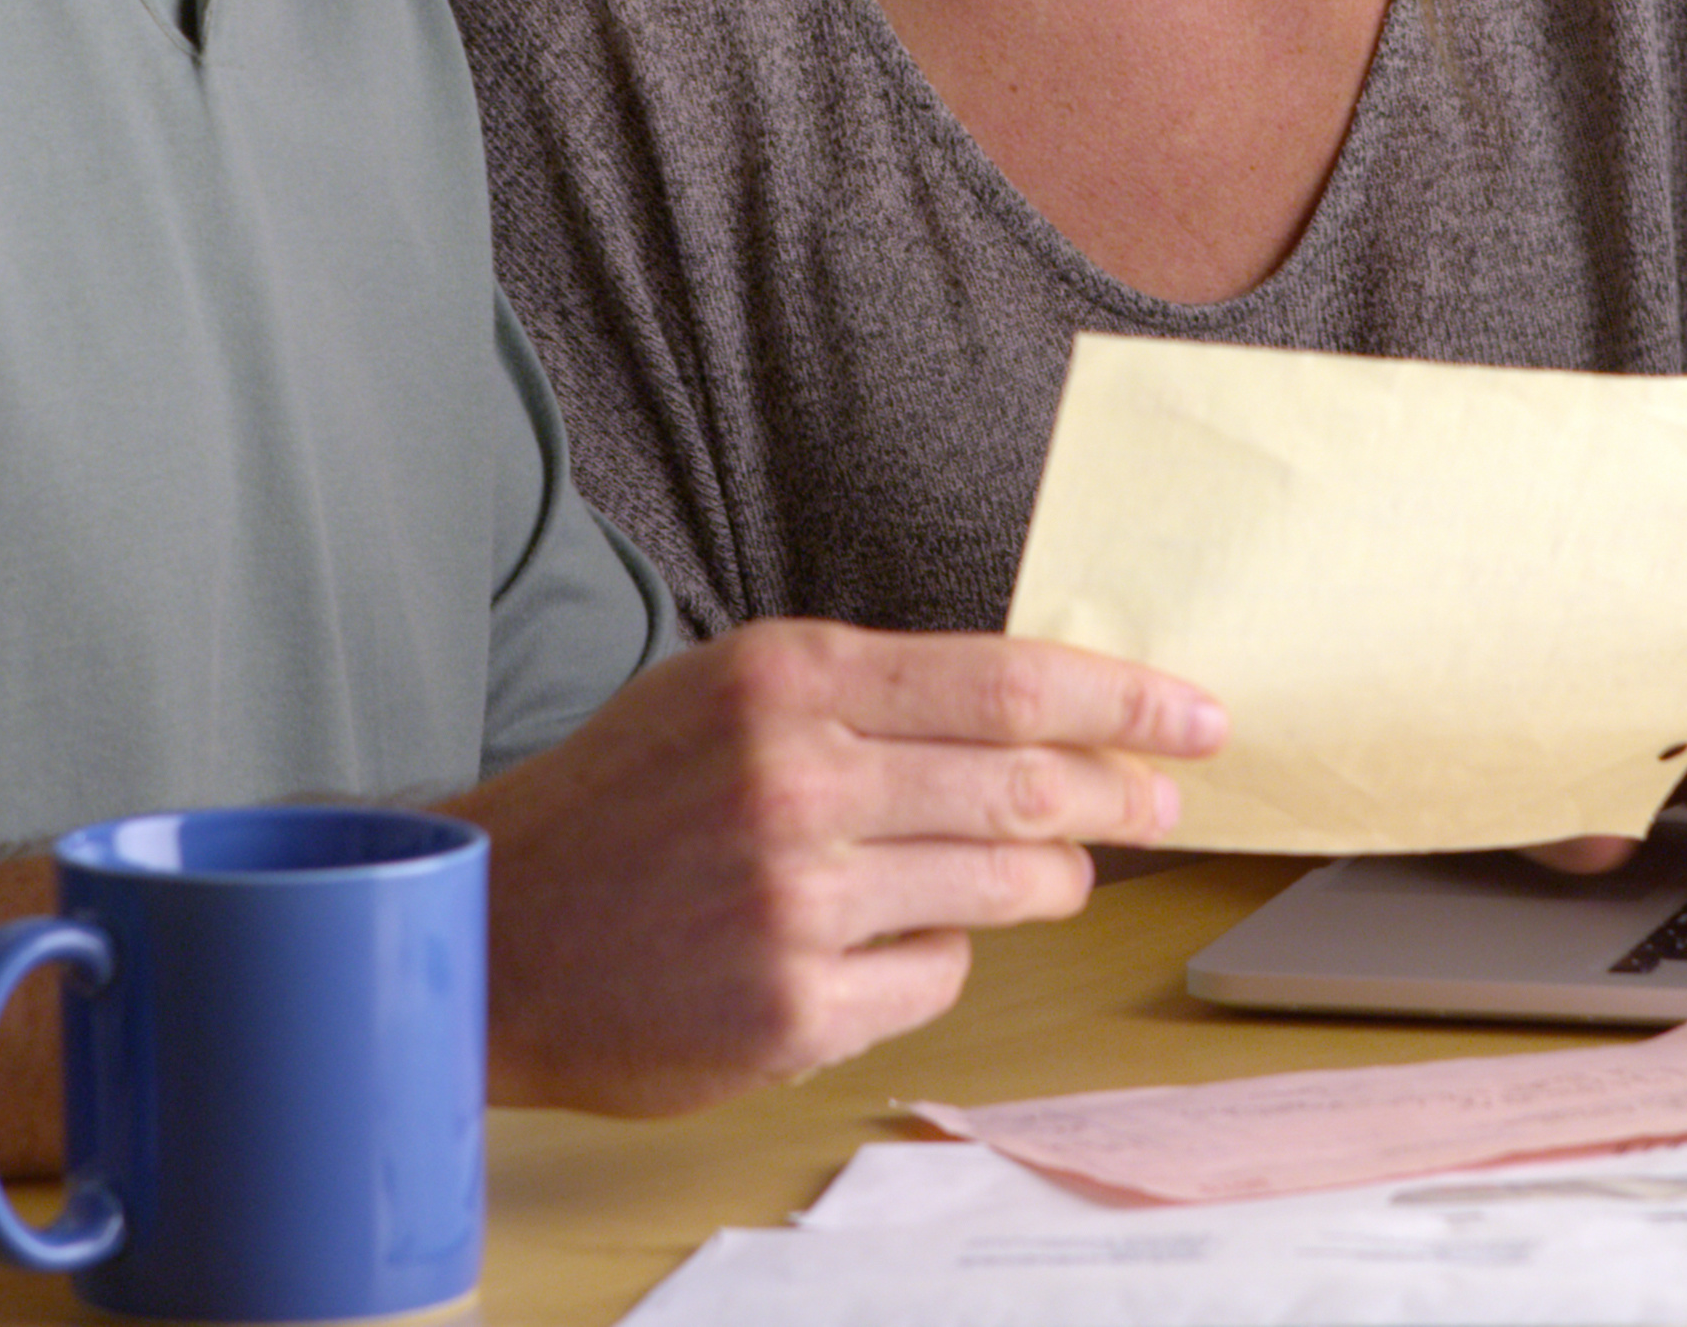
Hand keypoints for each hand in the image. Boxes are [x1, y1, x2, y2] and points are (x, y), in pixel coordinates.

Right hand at [448, 620, 1224, 1115]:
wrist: (492, 926)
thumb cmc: (621, 803)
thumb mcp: (726, 693)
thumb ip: (868, 694)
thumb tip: (1036, 707)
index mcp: (786, 679)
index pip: (1008, 679)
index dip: (1123, 700)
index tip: (1193, 717)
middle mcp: (796, 781)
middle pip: (1026, 786)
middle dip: (1118, 795)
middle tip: (1159, 804)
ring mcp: (797, 903)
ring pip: (1001, 889)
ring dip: (1048, 880)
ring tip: (1049, 872)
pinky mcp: (792, 1008)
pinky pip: (934, 976)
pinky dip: (938, 955)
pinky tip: (891, 940)